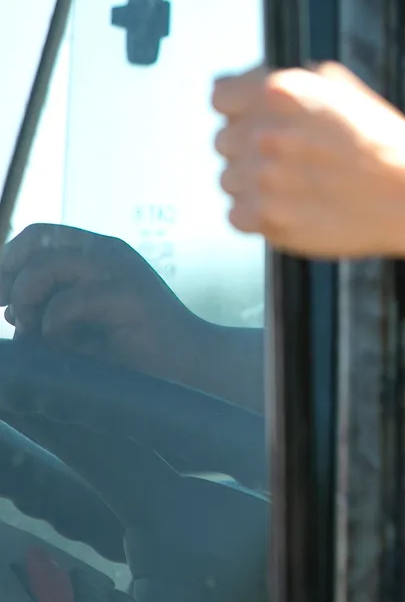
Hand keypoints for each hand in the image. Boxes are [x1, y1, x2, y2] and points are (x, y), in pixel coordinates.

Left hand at [0, 223, 213, 386]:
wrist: (189, 367)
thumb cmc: (133, 349)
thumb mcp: (81, 320)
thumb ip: (47, 306)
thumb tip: (10, 309)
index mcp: (100, 254)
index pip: (39, 234)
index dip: (10, 261)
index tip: (3, 300)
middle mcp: (109, 253)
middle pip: (36, 244)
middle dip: (12, 282)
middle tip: (17, 317)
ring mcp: (120, 270)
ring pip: (44, 267)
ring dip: (29, 303)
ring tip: (45, 334)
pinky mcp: (127, 295)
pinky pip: (63, 306)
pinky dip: (55, 331)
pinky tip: (75, 347)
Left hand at [212, 62, 404, 259]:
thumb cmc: (385, 141)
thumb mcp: (342, 88)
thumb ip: (289, 85)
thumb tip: (252, 88)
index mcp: (280, 93)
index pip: (221, 97)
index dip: (240, 108)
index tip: (255, 119)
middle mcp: (264, 132)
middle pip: (224, 140)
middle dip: (250, 145)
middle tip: (289, 156)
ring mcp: (263, 179)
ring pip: (229, 179)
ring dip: (254, 181)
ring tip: (296, 184)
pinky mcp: (267, 220)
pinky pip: (238, 214)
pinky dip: (259, 213)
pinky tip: (292, 205)